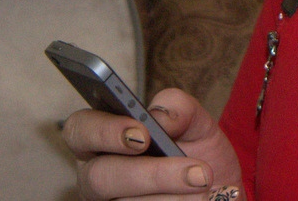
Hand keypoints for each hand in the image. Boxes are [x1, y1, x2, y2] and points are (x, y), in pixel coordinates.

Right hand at [63, 88, 242, 200]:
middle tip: (194, 172)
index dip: (104, 131)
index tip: (143, 133)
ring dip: (173, 196)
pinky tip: (201, 199)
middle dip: (151, 174)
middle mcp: (97, 175)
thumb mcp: (195, 122)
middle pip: (100, 177)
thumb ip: (178, 107)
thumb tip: (160, 117)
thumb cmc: (196, 150)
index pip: (80, 129)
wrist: (217, 187)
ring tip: (205, 185)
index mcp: (102, 139)